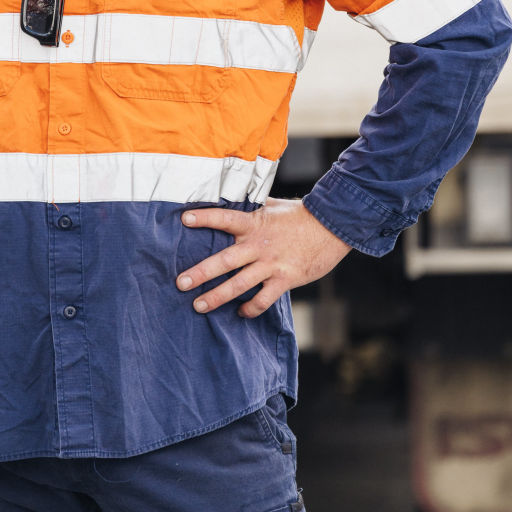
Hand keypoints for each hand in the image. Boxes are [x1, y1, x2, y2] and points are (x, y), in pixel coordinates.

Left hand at [176, 198, 349, 318]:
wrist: (331, 227)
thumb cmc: (300, 215)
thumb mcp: (272, 206)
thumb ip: (252, 208)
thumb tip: (235, 198)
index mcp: (254, 223)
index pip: (224, 218)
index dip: (205, 218)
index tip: (184, 219)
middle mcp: (258, 245)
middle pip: (224, 261)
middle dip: (200, 273)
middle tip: (180, 283)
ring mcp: (271, 264)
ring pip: (239, 285)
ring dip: (217, 297)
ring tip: (199, 306)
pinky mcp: (285, 279)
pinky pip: (263, 299)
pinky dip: (251, 308)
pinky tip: (241, 313)